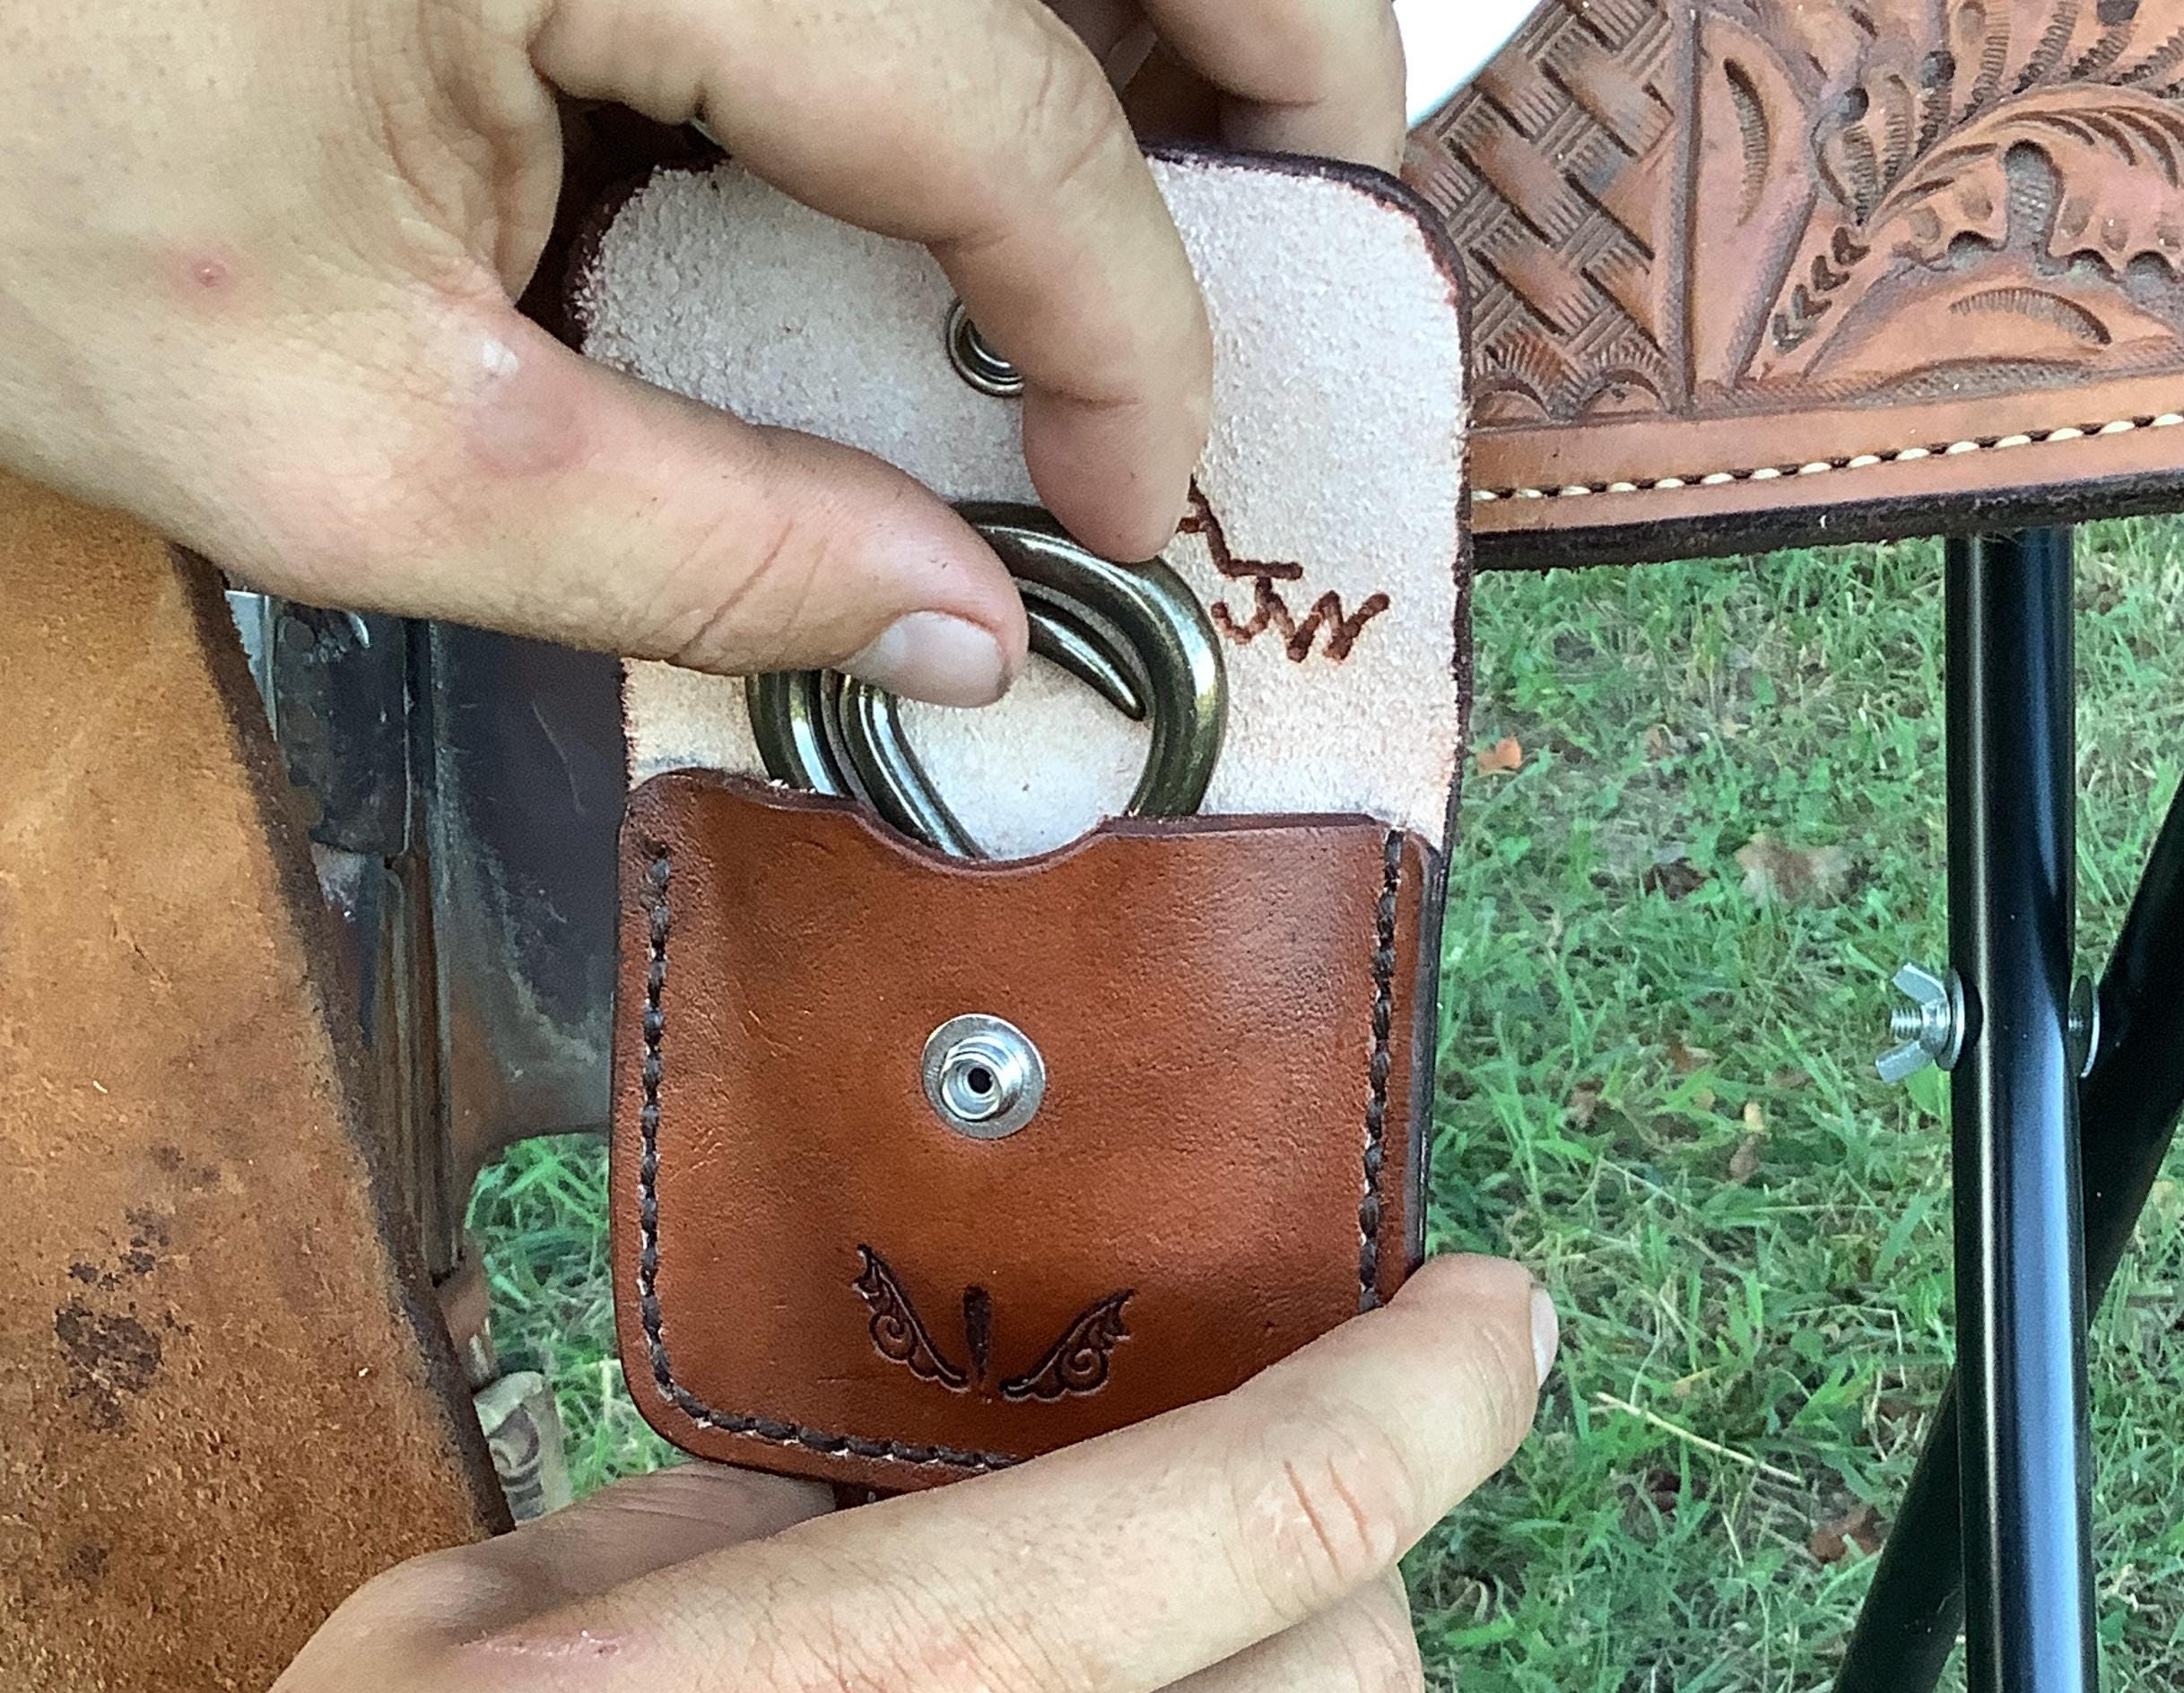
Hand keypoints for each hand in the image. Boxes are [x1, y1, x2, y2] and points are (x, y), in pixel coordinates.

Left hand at [0, 0, 1403, 706]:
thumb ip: (695, 547)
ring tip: (1203, 164)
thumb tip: (973, 628)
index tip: (1141, 492)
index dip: (1124, 320)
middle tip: (1328, 227)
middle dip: (1273, 53)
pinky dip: (978, 9)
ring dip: (1143, 5)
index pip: (995, 99)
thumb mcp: (342, 443)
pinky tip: (988, 111)